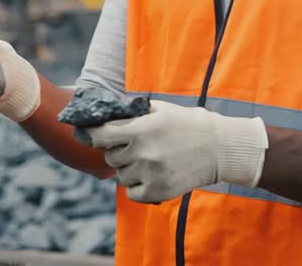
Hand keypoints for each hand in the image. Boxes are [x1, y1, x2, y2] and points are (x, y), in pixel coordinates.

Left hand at [83, 100, 267, 203]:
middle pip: (110, 156)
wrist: (219, 148)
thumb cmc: (187, 124)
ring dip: (129, 169)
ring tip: (151, 160)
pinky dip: (137, 186)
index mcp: (142, 129)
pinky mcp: (158, 191)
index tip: (81, 134)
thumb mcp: (160, 109)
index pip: (100, 135)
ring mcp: (151, 173)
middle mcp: (143, 152)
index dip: (88, 134)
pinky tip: (152, 175)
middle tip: (137, 146)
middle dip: (118, 151)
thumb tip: (103, 113)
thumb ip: (132, 113)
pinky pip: (131, 192)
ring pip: (120, 175)